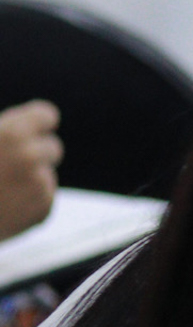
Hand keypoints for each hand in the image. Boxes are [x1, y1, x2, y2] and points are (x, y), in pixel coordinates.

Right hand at [0, 101, 60, 239]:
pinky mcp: (43, 210)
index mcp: (13, 133)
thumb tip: (19, 127)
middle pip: (53, 148)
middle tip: (10, 164)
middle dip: (37, 154)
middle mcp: (32, 157)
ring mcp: (40, 185)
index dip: (37, 122)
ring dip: (30, 180)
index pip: (47, 116)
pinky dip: (29, 203)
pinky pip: (44, 199)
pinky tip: (4, 206)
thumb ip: (1, 130)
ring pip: (46, 175)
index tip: (32, 129)